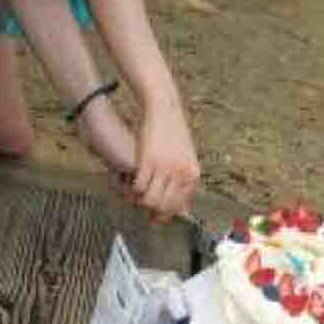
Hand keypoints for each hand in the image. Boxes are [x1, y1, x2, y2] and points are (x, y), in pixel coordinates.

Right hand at [131, 91, 199, 223]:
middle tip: (142, 206)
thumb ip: (184, 182)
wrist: (164, 108)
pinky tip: (130, 182)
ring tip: (135, 194)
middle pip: (164, 208)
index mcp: (192, 174)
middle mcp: (181, 174)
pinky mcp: (148, 161)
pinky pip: (138, 187)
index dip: (165, 214)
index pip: (179, 207)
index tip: (155, 215)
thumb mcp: (186, 158)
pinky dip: (132, 189)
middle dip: (151, 211)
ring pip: (150, 201)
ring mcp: (165, 168)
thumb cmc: (173, 133)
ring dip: (140, 201)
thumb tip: (184, 210)